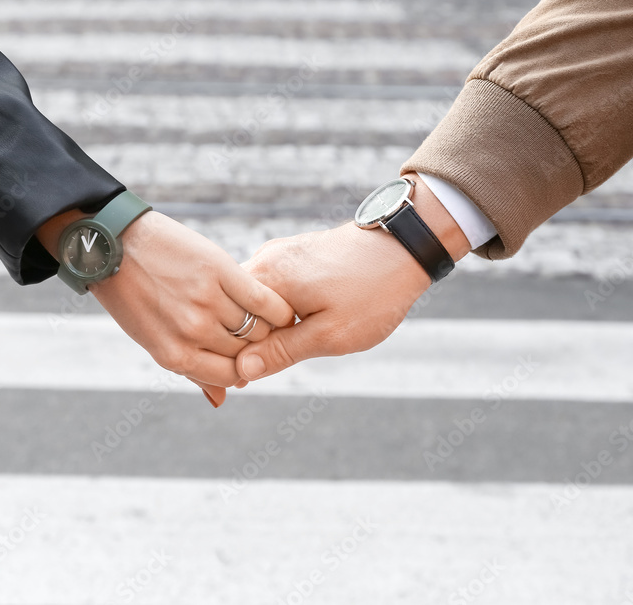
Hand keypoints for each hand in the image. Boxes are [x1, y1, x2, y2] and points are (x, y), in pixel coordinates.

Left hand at [38, 209, 294, 404]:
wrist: (114, 244)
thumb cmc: (132, 294)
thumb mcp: (152, 339)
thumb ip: (190, 369)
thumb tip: (221, 400)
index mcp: (174, 355)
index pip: (230, 375)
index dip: (246, 367)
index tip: (253, 356)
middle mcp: (191, 332)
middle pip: (246, 352)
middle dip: (258, 346)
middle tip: (266, 334)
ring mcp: (206, 301)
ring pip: (258, 328)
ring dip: (270, 328)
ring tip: (274, 321)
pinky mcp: (219, 271)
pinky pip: (263, 300)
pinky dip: (277, 308)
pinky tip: (279, 308)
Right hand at [235, 174, 468, 380]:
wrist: (405, 245)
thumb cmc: (372, 291)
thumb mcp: (330, 334)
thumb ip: (283, 351)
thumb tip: (242, 369)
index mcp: (267, 279)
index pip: (228, 326)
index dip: (230, 359)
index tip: (234, 388)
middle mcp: (264, 261)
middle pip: (235, 313)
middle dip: (242, 346)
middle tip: (256, 377)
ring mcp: (277, 255)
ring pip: (252, 303)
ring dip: (260, 330)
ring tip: (277, 354)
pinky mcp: (292, 255)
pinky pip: (270, 290)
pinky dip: (274, 313)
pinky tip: (292, 329)